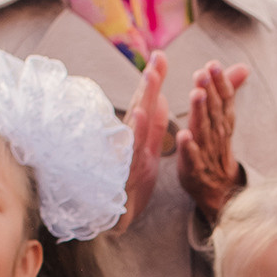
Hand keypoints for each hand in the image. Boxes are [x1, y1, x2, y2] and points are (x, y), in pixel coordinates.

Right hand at [116, 51, 170, 233]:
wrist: (115, 221)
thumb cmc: (129, 185)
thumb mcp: (149, 153)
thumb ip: (155, 127)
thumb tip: (160, 98)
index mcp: (138, 137)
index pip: (145, 103)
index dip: (153, 80)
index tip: (161, 55)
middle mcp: (129, 143)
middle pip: (139, 108)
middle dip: (149, 83)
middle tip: (157, 59)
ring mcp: (125, 158)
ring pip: (134, 126)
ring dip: (142, 101)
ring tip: (151, 78)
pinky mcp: (123, 175)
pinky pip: (130, 153)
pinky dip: (134, 136)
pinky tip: (140, 117)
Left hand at [175, 61, 248, 223]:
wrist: (218, 188)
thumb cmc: (216, 147)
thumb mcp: (224, 119)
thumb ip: (229, 92)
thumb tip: (244, 67)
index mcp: (223, 122)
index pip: (225, 99)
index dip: (220, 83)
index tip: (213, 65)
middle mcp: (217, 135)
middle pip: (214, 111)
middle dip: (210, 91)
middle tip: (203, 73)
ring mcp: (206, 152)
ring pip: (204, 130)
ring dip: (200, 112)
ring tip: (196, 94)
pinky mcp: (194, 169)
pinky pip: (193, 158)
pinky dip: (189, 147)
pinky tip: (183, 135)